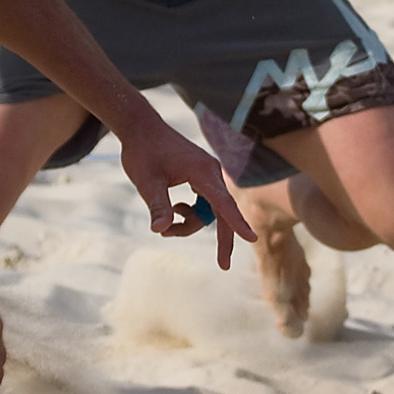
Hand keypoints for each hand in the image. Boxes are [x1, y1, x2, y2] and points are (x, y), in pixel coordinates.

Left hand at [116, 120, 255, 269]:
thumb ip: (157, 205)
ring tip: (166, 226)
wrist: (141, 128)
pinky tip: (173, 210)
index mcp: (202, 172)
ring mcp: (208, 174)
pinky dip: (190, 212)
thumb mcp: (146, 181)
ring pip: (210, 210)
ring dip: (191, 223)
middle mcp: (211, 172)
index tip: (252, 239)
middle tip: (223, 265)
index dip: (236, 223)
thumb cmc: (143, 152)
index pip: (223, 203)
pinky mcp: (201, 175)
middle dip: (222, 238)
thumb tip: (159, 230)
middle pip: (222, 212)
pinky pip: (204, 202)